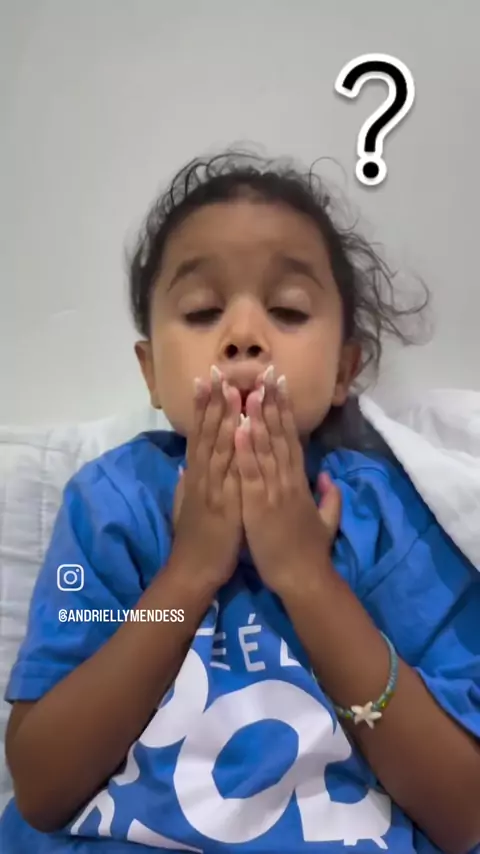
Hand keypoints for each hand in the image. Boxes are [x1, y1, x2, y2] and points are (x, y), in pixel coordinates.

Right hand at [172, 367, 242, 588]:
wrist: (194, 571)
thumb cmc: (196, 539)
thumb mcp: (187, 506)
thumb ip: (187, 485)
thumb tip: (186, 466)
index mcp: (197, 476)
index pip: (200, 434)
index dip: (204, 407)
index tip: (207, 380)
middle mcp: (201, 476)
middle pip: (207, 432)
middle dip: (212, 401)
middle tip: (216, 370)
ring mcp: (212, 488)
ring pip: (217, 445)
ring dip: (223, 415)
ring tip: (230, 387)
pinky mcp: (224, 502)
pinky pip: (230, 470)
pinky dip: (234, 447)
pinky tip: (239, 426)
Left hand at [234, 367, 340, 594]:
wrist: (303, 579)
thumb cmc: (310, 552)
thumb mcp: (326, 522)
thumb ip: (329, 498)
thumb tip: (328, 478)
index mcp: (300, 481)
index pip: (292, 438)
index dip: (284, 411)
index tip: (279, 386)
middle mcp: (288, 480)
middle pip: (279, 435)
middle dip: (272, 403)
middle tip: (265, 373)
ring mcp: (274, 491)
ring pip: (265, 448)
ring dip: (256, 418)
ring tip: (250, 391)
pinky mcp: (258, 506)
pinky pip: (250, 473)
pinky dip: (244, 450)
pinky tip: (237, 430)